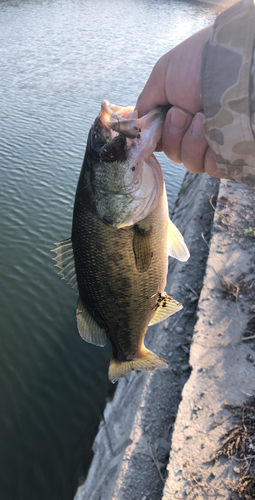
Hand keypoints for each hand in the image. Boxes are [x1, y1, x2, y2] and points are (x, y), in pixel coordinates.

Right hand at [135, 26, 220, 178]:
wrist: (232, 62)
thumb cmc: (200, 61)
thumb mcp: (163, 75)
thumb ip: (146, 103)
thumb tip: (135, 123)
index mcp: (182, 113)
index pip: (163, 139)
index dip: (158, 136)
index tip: (156, 124)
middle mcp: (199, 128)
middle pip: (174, 153)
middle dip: (173, 134)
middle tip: (182, 113)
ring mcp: (215, 141)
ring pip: (190, 162)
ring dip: (190, 141)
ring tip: (201, 117)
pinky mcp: (230, 152)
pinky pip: (210, 168)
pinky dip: (206, 151)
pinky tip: (212, 129)